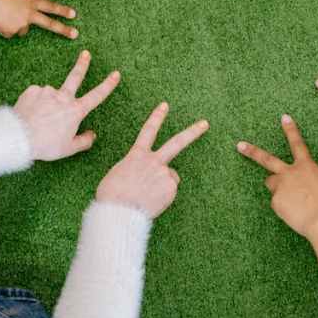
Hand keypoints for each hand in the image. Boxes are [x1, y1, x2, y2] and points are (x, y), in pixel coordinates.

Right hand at [0, 0, 78, 38]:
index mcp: (31, 1)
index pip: (50, 6)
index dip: (62, 10)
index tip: (73, 15)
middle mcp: (28, 14)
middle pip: (49, 24)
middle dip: (63, 30)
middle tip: (75, 34)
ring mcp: (20, 23)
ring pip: (22, 29)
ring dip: (17, 25)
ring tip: (5, 14)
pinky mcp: (9, 30)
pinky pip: (9, 33)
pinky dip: (4, 29)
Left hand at [14, 50, 120, 160]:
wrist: (19, 137)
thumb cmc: (46, 145)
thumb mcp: (68, 149)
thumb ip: (84, 141)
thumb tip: (92, 135)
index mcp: (75, 110)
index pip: (97, 95)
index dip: (108, 84)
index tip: (116, 74)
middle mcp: (63, 97)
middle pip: (76, 77)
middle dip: (82, 64)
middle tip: (85, 54)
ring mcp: (47, 91)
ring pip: (51, 95)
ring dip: (48, 103)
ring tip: (39, 119)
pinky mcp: (32, 90)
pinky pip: (37, 96)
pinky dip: (35, 103)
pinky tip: (31, 113)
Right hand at [96, 102, 208, 217]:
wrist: (118, 211)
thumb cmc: (111, 196)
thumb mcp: (118, 175)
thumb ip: (134, 170)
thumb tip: (143, 178)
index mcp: (137, 155)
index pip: (148, 131)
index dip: (157, 117)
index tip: (165, 105)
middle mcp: (153, 161)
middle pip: (177, 142)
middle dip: (192, 132)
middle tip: (205, 123)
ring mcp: (164, 173)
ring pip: (170, 177)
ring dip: (162, 185)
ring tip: (147, 196)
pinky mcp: (171, 188)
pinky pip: (169, 192)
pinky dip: (162, 198)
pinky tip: (152, 202)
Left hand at [237, 115, 317, 239]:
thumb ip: (312, 183)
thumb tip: (306, 190)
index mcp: (307, 167)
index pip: (297, 144)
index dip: (290, 130)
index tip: (284, 117)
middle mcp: (290, 173)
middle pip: (267, 159)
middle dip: (252, 151)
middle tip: (239, 145)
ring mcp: (281, 186)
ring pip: (272, 185)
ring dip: (278, 189)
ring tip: (293, 201)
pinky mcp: (276, 202)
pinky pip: (278, 205)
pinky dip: (285, 209)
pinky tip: (296, 214)